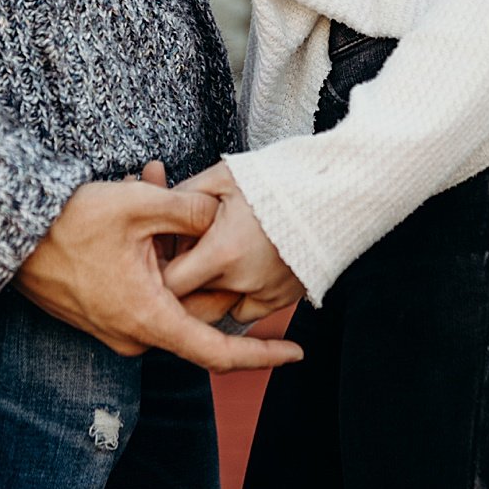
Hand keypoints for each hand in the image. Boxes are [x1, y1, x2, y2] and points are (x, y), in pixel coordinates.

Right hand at [15, 169, 303, 373]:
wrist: (6, 233)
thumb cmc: (69, 223)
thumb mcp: (138, 206)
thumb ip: (189, 212)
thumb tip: (221, 217)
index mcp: (149, 319)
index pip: (218, 353)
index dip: (262, 355)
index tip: (296, 350)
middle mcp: (133, 333)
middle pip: (193, 308)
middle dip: (205, 260)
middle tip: (199, 207)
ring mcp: (114, 325)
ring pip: (165, 288)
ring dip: (170, 244)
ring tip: (152, 186)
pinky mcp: (99, 311)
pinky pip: (141, 285)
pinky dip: (148, 251)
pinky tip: (137, 199)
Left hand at [164, 162, 304, 323]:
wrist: (332, 191)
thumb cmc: (278, 180)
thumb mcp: (222, 177)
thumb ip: (183, 196)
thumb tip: (157, 209)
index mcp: (223, 251)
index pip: (170, 283)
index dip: (160, 269)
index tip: (162, 254)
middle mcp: (243, 281)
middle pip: (191, 301)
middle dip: (181, 283)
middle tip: (184, 255)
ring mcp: (265, 293)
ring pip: (216, 309)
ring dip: (207, 292)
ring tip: (210, 262)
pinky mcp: (282, 298)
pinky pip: (244, 312)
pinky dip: (234, 297)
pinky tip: (236, 271)